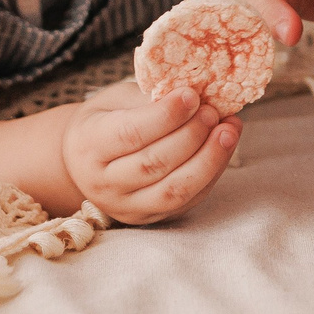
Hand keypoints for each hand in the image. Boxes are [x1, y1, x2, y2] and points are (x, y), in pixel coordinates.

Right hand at [61, 79, 239, 223]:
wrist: (84, 160)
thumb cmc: (105, 120)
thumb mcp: (117, 99)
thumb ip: (150, 99)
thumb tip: (196, 96)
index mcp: (89, 144)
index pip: (130, 134)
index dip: (166, 116)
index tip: (192, 95)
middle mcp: (104, 182)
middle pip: (154, 164)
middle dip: (191, 135)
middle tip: (213, 111)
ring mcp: (126, 206)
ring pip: (173, 190)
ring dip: (208, 160)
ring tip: (229, 130)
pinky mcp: (149, 218)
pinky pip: (186, 201)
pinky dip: (211, 174)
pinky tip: (224, 148)